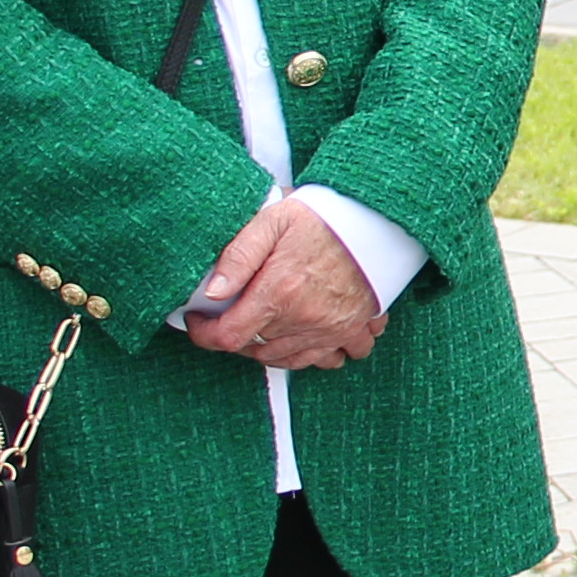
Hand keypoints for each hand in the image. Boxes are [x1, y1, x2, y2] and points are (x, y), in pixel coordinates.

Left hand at [180, 192, 386, 370]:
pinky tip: (308, 334)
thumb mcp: (271, 222)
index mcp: (279, 293)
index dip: (204, 334)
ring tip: (266, 327)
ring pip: (289, 361)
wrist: (377, 215)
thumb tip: (212, 291)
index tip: (200, 322)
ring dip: (271, 350)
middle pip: (256, 351)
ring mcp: (332, 328)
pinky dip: (317, 354)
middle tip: (234, 314)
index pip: (229, 337)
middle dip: (237, 337)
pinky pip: (332, 360)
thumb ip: (237, 257)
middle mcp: (305, 319)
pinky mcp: (355, 328)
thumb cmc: (325, 216)